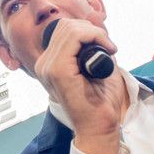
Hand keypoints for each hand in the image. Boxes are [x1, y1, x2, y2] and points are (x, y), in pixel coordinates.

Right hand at [34, 17, 125, 153]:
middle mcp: (44, 64)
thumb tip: (96, 27)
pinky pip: (74, 38)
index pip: (63, 30)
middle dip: (91, 30)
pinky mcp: (57, 71)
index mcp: (50, 64)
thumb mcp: (97, 67)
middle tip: (109, 46)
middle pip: (65, 26)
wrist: (99, 127)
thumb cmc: (99, 102)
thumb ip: (93, 47)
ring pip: (69, 29)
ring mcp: (48, 67)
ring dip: (95, 33)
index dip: (87, 30)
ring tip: (109, 48)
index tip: (106, 45)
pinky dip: (94, 37)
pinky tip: (107, 50)